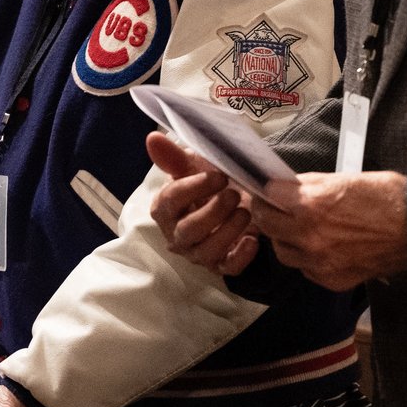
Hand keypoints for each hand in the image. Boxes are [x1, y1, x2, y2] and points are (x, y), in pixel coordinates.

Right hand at [147, 131, 259, 275]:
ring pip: (206, 251)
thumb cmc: (208, 184)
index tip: (218, 176)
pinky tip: (252, 239)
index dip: (193, 188)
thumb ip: (173, 156)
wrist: (233, 202)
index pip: (170, 201)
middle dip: (213, 212)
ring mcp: (197, 253)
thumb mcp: (193, 166)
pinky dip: (241, 256)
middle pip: (188, 231)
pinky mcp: (219, 266)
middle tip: (234, 194)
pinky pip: (227, 268)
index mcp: (165, 209)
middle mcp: (177, 235)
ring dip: (228, 231)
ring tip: (245, 212)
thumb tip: (153, 138)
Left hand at [250, 170, 406, 291]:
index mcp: (311, 206)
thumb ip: (309, 185)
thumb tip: (286, 186)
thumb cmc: (388, 197)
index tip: (263, 190)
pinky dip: (306, 257)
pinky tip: (319, 245)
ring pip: (283, 252)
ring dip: (285, 238)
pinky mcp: (333, 279)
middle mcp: (310, 237)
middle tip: (273, 207)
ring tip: (298, 227)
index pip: (267, 199)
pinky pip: (305, 269)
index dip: (263, 192)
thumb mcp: (343, 179)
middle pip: (268, 227)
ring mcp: (321, 262)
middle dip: (268, 214)